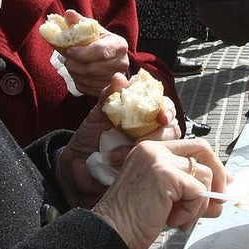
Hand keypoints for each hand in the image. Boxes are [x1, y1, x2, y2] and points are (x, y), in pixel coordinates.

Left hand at [54, 74, 180, 206]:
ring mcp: (152, 153)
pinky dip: (138, 168)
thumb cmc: (90, 137)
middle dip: (156, 135)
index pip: (166, 107)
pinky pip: (155, 170)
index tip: (162, 116)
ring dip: (144, 152)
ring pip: (166, 151)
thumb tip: (119, 77)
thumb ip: (109, 95)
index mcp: (144, 114)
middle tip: (135, 141)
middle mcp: (152, 132)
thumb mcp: (96, 115)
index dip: (167, 110)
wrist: (76, 165)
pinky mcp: (147, 171)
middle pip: (172, 130)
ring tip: (116, 156)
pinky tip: (119, 167)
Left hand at [60, 25, 130, 97]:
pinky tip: (78, 74)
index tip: (68, 51)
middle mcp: (123, 63)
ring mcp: (117, 78)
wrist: (110, 57)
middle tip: (66, 61)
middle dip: (75, 65)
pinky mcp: (110, 90)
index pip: (100, 51)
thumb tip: (68, 14)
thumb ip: (80, 21)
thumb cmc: (98, 41)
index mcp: (119, 44)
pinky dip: (80, 83)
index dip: (82, 53)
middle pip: (94, 68)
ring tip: (71, 66)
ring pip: (90, 80)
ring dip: (75, 74)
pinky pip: (90, 90)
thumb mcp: (92, 29)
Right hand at [91, 139, 226, 248]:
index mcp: (150, 151)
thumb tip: (219, 197)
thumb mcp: (165, 200)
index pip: (190, 148)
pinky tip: (173, 221)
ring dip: (198, 205)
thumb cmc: (132, 221)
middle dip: (218, 176)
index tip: (222, 183)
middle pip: (202, 151)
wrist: (111, 234)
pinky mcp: (166, 176)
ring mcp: (159, 160)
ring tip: (178, 220)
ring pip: (204, 176)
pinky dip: (192, 211)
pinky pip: (198, 193)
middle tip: (220, 200)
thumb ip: (189, 192)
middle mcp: (153, 150)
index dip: (211, 164)